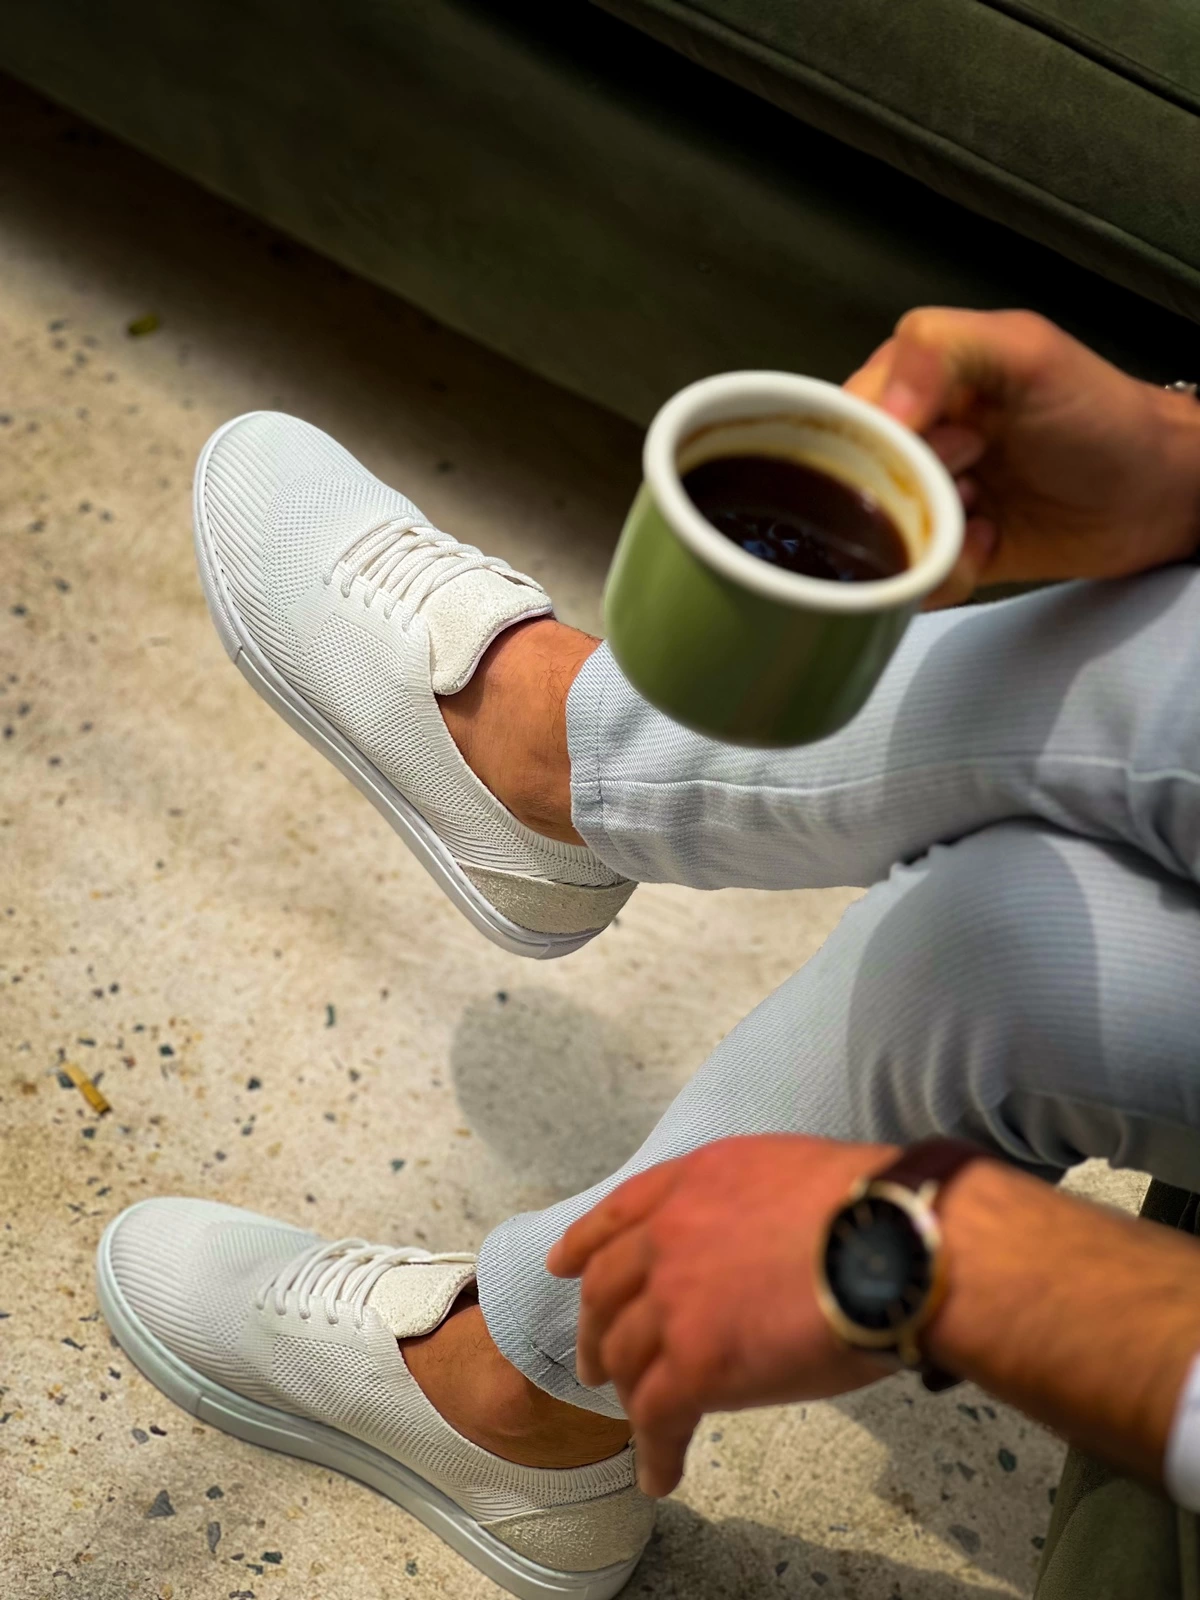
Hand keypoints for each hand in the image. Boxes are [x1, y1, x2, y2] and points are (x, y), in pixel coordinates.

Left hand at [545, 1135, 893, 1496]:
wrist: (890, 1241)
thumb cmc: (867, 1204)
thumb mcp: (783, 1168)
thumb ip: (742, 1200)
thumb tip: (751, 1240)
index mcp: (692, 1182)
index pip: (618, 1214)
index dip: (584, 1244)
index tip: (563, 1265)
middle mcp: (668, 1236)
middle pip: (607, 1292)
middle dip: (594, 1331)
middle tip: (594, 1362)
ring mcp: (674, 1301)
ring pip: (625, 1356)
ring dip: (624, 1392)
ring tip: (633, 1418)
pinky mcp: (694, 1365)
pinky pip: (657, 1417)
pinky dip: (654, 1451)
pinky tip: (659, 1474)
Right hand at [846, 308, 1199, 605]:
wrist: (1155, 495)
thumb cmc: (1098, 414)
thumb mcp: (1025, 352)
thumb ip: (941, 349)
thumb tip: (877, 412)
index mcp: (911, 382)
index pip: (841, 416)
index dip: (874, 444)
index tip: (937, 449)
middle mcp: (907, 442)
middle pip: (851, 486)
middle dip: (907, 495)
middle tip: (972, 482)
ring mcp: (922, 500)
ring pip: (875, 539)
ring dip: (928, 540)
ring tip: (984, 520)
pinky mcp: (941, 553)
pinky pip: (907, 580)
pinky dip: (945, 574)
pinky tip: (989, 547)